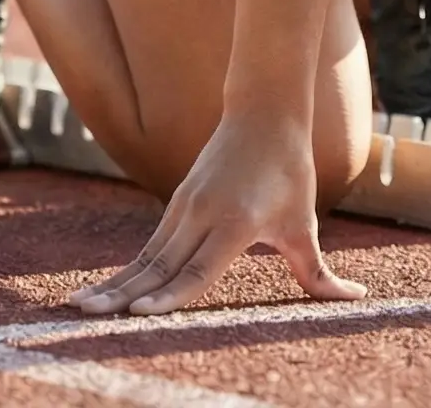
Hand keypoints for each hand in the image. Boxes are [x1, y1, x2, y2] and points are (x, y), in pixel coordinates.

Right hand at [69, 110, 366, 314]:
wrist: (263, 113)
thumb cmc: (289, 170)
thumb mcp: (303, 222)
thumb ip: (317, 271)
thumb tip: (355, 297)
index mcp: (236, 222)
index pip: (198, 269)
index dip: (171, 295)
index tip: (141, 314)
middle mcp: (203, 215)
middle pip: (158, 266)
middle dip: (122, 295)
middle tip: (86, 317)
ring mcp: (184, 209)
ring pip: (145, 257)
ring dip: (111, 285)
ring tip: (75, 308)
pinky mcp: (175, 207)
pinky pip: (147, 248)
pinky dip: (123, 272)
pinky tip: (99, 293)